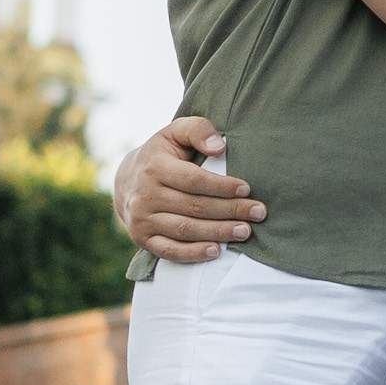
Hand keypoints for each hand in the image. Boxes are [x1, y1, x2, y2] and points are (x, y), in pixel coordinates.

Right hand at [111, 118, 264, 260]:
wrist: (127, 180)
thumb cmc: (163, 154)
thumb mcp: (176, 132)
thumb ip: (198, 130)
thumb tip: (219, 147)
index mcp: (154, 167)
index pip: (193, 180)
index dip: (221, 186)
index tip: (246, 188)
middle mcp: (145, 195)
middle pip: (194, 207)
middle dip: (230, 210)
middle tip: (258, 213)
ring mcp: (142, 219)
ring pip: (185, 230)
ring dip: (218, 232)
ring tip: (245, 231)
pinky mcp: (142, 238)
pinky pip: (170, 251)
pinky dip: (193, 254)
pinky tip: (217, 251)